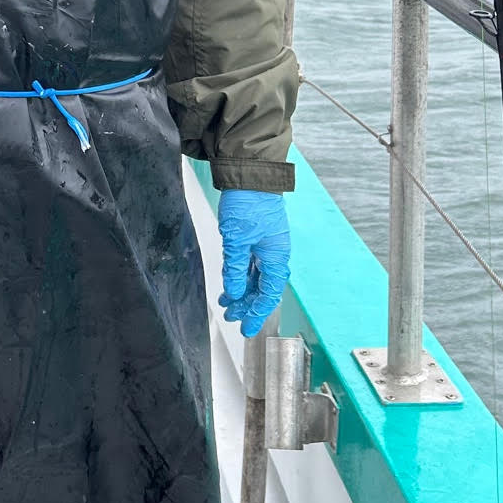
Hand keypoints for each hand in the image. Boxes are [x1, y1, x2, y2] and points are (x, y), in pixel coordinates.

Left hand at [217, 189, 290, 338]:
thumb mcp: (237, 239)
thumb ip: (235, 268)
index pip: (268, 294)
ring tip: (227, 302)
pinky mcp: (257, 236)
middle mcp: (274, 253)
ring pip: (255, 275)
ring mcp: (266, 244)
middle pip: (262, 287)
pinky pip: (250, 263)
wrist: (250, 174)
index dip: (257, 312)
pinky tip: (231, 281)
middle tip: (232, 316)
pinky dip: (240, 274)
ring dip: (241, 290)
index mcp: (275, 257)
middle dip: (247, 303)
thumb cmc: (249, 202)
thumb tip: (233, 292)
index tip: (247, 327)